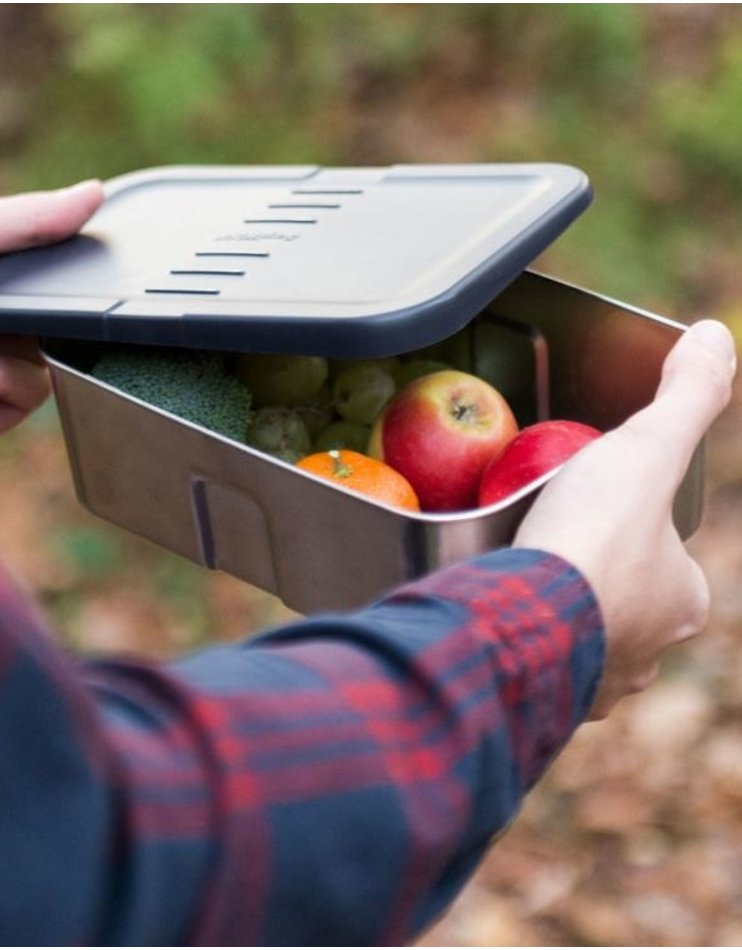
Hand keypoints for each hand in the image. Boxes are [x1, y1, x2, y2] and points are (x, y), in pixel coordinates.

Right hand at [515, 319, 736, 718]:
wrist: (525, 619)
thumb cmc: (594, 535)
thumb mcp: (644, 449)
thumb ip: (684, 397)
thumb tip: (714, 332)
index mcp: (682, 597)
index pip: (663, 553)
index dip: (631, 527)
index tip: (591, 510)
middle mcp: (651, 652)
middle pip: (625, 602)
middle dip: (598, 581)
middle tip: (549, 546)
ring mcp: (599, 685)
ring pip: (586, 643)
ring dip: (564, 619)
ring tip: (521, 585)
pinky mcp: (550, 705)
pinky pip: (544, 671)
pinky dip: (529, 649)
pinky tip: (504, 625)